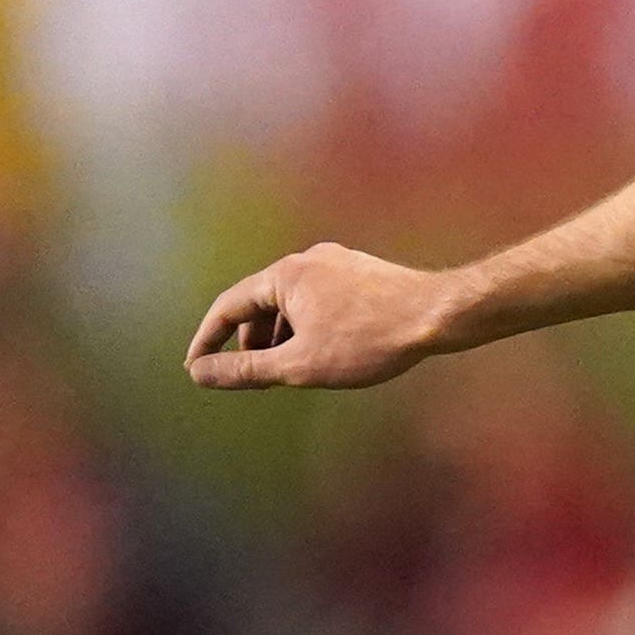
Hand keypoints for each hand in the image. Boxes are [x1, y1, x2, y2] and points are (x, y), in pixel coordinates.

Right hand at [186, 245, 455, 389]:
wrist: (438, 316)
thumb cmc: (370, 340)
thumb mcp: (298, 364)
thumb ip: (245, 369)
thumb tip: (200, 374)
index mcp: (284, 275)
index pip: (227, 306)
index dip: (208, 340)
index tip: (196, 366)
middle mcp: (307, 260)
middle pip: (260, 302)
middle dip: (250, 340)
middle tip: (250, 374)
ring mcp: (337, 263)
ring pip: (292, 302)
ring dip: (281, 334)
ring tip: (289, 367)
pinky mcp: (361, 273)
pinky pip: (319, 299)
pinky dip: (308, 325)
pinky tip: (325, 351)